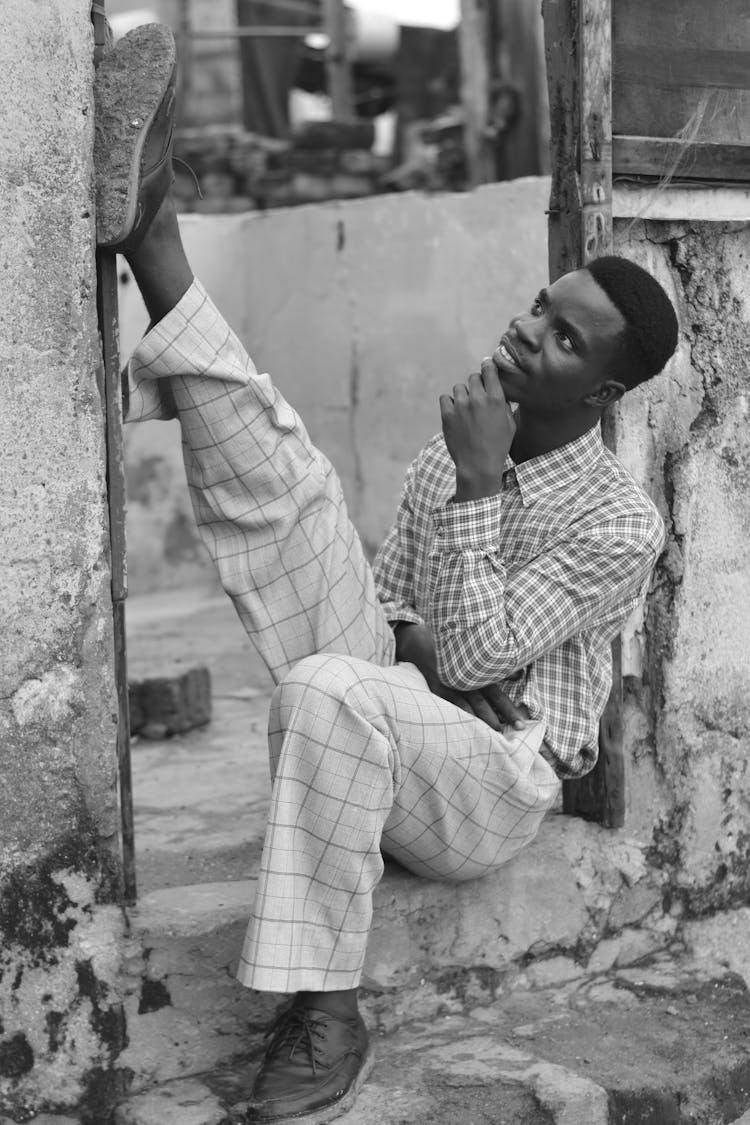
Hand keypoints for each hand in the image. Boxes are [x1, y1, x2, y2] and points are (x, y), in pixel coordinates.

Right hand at [393, 622, 527, 731]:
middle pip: (486, 702)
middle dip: (500, 718)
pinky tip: (467, 728)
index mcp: (475, 671)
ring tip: (494, 735)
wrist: (417, 641)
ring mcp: (449, 684)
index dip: (509, 709)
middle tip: (513, 731)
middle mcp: (464, 679)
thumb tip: (519, 675)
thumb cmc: (450, 649)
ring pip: (468, 706)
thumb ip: (493, 665)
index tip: (522, 723)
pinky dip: (459, 716)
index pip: (497, 693)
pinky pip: (449, 705)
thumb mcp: (472, 653)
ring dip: (481, 721)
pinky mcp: (434, 688)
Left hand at [439, 357, 515, 502]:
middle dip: (476, 385)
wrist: (478, 465)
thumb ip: (505, 405)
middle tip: (477, 398)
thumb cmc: (498, 446)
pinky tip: (455, 413)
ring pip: (459, 387)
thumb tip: (499, 393)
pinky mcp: (447, 414)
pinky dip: (449, 403)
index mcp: (496, 399)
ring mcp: (461, 406)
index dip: (487, 366)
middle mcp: (478, 399)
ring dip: (463, 395)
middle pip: (473, 377)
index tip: (486, 367)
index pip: (489, 368)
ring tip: (466, 409)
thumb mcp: (510, 424)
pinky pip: (445, 398)